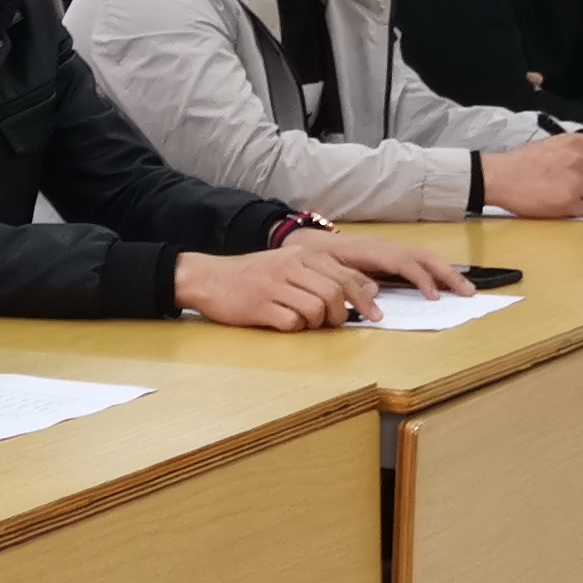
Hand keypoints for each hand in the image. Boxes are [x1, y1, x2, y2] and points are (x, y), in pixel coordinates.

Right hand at [175, 232, 455, 329]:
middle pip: (335, 294)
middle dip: (341, 314)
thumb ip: (327, 275)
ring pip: (317, 310)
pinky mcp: (261, 306)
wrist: (208, 278)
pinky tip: (284, 322)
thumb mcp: (290, 266)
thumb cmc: (253, 275)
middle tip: (334, 322)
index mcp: (302, 255)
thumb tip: (370, 288)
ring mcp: (275, 286)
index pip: (346, 276)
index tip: (374, 315)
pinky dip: (294, 328)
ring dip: (316, 323)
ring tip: (304, 321)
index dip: (365, 298)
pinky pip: (292, 322)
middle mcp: (292, 266)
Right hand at [475, 131, 582, 218]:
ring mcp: (575, 182)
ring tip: (569, 195)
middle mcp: (579, 160)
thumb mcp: (555, 144)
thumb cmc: (524, 163)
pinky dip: (573, 210)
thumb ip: (580, 150)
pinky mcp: (568, 201)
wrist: (501, 177)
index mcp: (577, 143)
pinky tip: (558, 203)